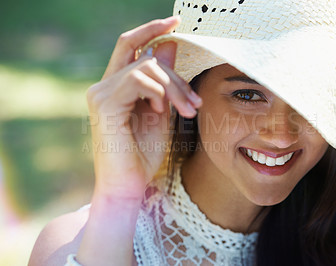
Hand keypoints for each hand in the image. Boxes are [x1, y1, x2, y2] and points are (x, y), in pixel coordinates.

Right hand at [86, 16, 202, 200]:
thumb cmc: (144, 154)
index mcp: (116, 86)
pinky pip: (138, 81)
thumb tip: (169, 45)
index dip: (151, 29)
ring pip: (146, 67)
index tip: (176, 21)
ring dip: (174, 88)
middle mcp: (103, 85)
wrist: (129, 186)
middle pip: (145, 56)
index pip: (130, 45)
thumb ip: (163, 81)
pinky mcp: (103, 104)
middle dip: (177, 75)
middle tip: (195, 102)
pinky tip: (160, 111)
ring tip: (185, 111)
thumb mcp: (161, 112)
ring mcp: (100, 93)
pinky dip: (158, 93)